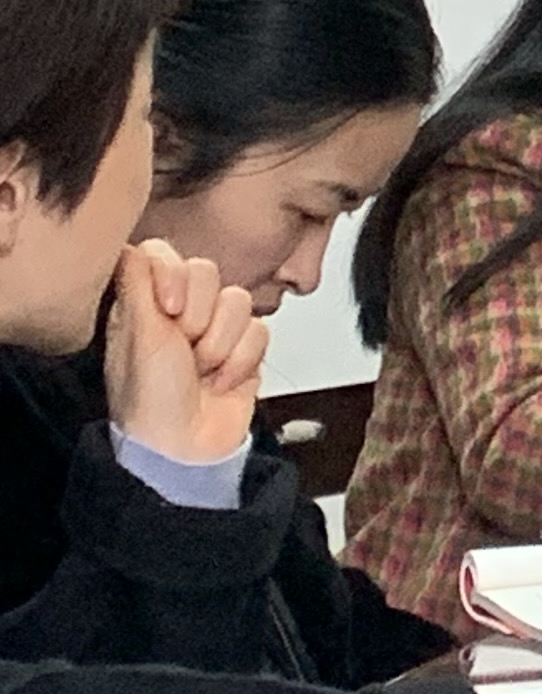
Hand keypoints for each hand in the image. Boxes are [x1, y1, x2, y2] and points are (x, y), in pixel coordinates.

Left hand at [102, 242, 266, 468]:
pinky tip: (222, 381)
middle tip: (185, 347)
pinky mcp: (243, 350)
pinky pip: (261, 331)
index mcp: (142, 306)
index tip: (169, 309)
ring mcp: (212, 332)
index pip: (164, 254)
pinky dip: (243, 361)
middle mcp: (178, 314)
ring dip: (222, 344)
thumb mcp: (138, 336)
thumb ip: (138, 284)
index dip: (174, 275)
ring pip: (239, 302)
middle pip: (208, 272)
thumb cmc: (151, 402)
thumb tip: (128, 243)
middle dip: (202, 316)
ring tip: (204, 371)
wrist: (185, 449)